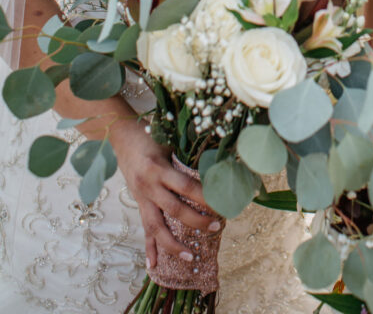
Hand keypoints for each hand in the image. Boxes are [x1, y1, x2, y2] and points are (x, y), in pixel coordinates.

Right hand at [111, 120, 222, 269]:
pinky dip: (149, 247)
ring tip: (191, 258)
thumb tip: (215, 168)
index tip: (221, 204)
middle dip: (196, 221)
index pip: (186, 187)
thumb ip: (185, 158)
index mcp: (159, 168)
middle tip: (215, 227)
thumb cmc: (150, 136)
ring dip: (173, 245)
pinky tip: (153, 265)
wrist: (121, 137)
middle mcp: (149, 185)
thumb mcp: (169, 142)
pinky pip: (144, 228)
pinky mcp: (138, 203)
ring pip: (156, 227)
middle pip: (174, 210)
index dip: (204, 197)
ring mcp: (142, 197)